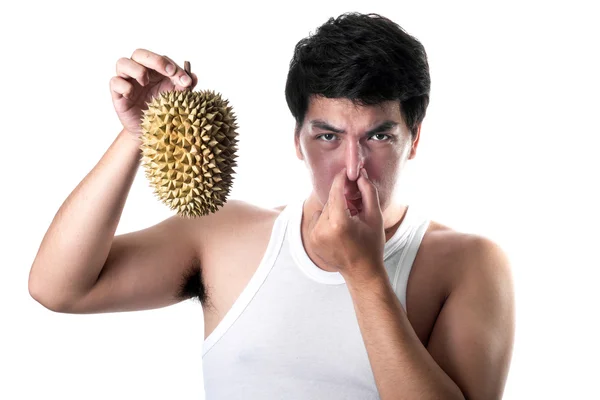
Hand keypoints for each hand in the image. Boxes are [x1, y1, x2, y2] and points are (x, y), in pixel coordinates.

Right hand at [109, 48, 198, 136]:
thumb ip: (184, 87)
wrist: (153, 131)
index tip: (185, 80)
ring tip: (145, 82)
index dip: (173, 66)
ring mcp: (126, 81)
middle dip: (155, 60)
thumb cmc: (164, 110)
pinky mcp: (117, 93)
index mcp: (154, 70)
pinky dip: (124, 86)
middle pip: (139, 54)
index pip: (161, 59)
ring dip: (136, 69)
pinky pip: (115, 82)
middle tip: (169, 72)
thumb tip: (193, 77)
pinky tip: (132, 94)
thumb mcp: (177, 98)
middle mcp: (139, 71)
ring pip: (122, 63)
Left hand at [306, 167, 385, 281]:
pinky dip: (326, 220)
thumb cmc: (372, 245)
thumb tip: (360, 175)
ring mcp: (314, 236)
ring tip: (347, 224)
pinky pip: (317, 220)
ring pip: (322, 210)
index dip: (340, 179)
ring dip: (333, 210)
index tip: (345, 171)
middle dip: (341, 200)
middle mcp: (322, 229)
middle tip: (354, 208)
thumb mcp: (375, 217)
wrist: (361, 272)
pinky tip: (338, 231)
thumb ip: (368, 193)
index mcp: (339, 223)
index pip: (335, 192)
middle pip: (330, 201)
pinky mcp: (311, 241)